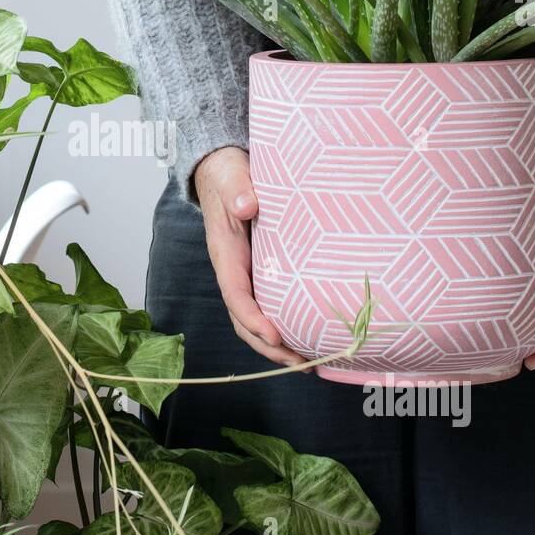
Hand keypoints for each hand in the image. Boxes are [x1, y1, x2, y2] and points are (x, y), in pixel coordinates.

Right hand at [193, 146, 305, 366]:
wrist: (224, 171)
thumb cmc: (228, 176)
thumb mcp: (232, 177)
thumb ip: (238, 190)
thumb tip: (248, 206)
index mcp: (226, 254)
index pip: (235, 294)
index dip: (253, 319)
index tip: (275, 336)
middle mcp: (235, 271)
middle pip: (245, 319)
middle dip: (269, 346)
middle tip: (300, 363)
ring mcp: (248, 274)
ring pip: (257, 318)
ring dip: (279, 345)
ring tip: (309, 362)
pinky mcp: (262, 272)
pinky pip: (271, 305)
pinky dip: (287, 326)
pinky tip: (311, 336)